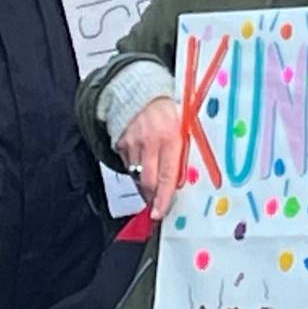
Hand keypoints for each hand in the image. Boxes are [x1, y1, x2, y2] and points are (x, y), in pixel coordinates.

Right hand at [119, 97, 185, 219]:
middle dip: (152, 198)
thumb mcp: (184, 128)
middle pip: (148, 181)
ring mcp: (132, 144)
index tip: (160, 212)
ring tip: (152, 188)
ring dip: (145, 187)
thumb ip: (185, 152)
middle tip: (157, 206)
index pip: (167, 175)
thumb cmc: (168, 114)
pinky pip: (128, 167)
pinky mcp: (121, 145)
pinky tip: (143, 168)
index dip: (163, 197)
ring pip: (137, 177)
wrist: (141, 96)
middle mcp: (150, 141)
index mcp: (171, 137)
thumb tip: (186, 179)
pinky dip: (136, 173)